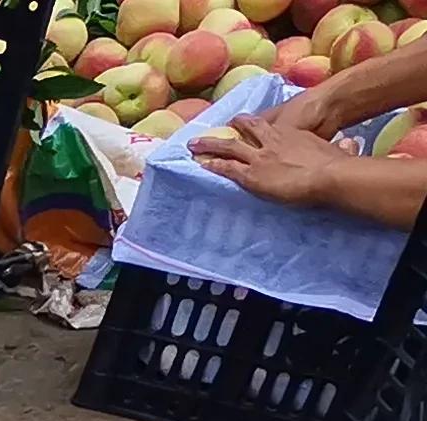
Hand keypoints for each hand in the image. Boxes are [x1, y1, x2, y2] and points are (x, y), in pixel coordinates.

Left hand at [193, 103, 350, 200]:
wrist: (329, 174)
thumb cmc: (337, 164)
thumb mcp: (340, 149)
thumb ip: (341, 146)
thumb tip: (349, 144)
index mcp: (293, 135)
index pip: (270, 127)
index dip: (257, 125)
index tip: (247, 123)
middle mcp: (273, 141)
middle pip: (247, 130)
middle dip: (232, 128)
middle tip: (217, 127)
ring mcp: (260, 157)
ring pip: (229, 147)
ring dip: (210, 146)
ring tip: (193, 145)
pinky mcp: (251, 175)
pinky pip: (226, 168)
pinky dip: (212, 165)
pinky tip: (200, 165)